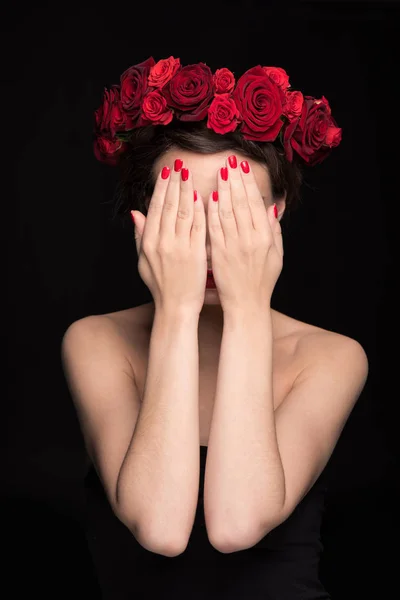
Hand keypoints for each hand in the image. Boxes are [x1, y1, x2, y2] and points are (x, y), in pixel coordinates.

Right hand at [131, 159, 206, 314]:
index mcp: (149, 242)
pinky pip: (198, 227)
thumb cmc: (160, 285)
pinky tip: (202, 196)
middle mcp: (162, 242)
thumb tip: (135, 213)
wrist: (176, 307)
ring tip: (190, 174)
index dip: (162, 188)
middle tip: (180, 164)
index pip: (156, 208)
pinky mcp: (195, 254)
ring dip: (187, 191)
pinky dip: (200, 211)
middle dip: (175, 183)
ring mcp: (179, 248)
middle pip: (169, 206)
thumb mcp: (143, 261)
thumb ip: (140, 236)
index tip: (167, 172)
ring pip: (183, 212)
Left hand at [207, 156, 282, 312]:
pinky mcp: (219, 254)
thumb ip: (275, 231)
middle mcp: (251, 239)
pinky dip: (212, 212)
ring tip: (219, 172)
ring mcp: (234, 246)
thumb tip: (273, 207)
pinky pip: (215, 229)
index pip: (255, 203)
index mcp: (265, 237)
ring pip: (227, 211)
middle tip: (229, 161)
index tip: (242, 167)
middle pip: (241, 203)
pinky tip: (209, 197)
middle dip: (235, 180)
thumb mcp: (277, 256)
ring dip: (223, 190)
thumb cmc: (262, 281)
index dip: (248, 184)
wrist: (247, 305)